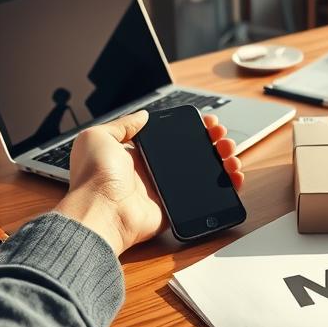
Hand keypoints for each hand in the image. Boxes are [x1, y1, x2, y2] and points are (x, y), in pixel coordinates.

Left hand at [55, 110, 243, 255]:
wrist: (98, 211)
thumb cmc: (94, 175)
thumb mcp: (99, 137)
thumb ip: (123, 124)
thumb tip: (143, 115)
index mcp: (136, 154)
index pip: (171, 138)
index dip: (192, 129)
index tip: (208, 122)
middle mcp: (151, 171)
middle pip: (191, 154)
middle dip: (211, 142)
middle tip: (223, 137)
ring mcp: (163, 191)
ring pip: (201, 174)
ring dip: (220, 161)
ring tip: (230, 153)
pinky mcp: (172, 210)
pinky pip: (201, 199)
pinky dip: (222, 189)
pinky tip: (233, 176)